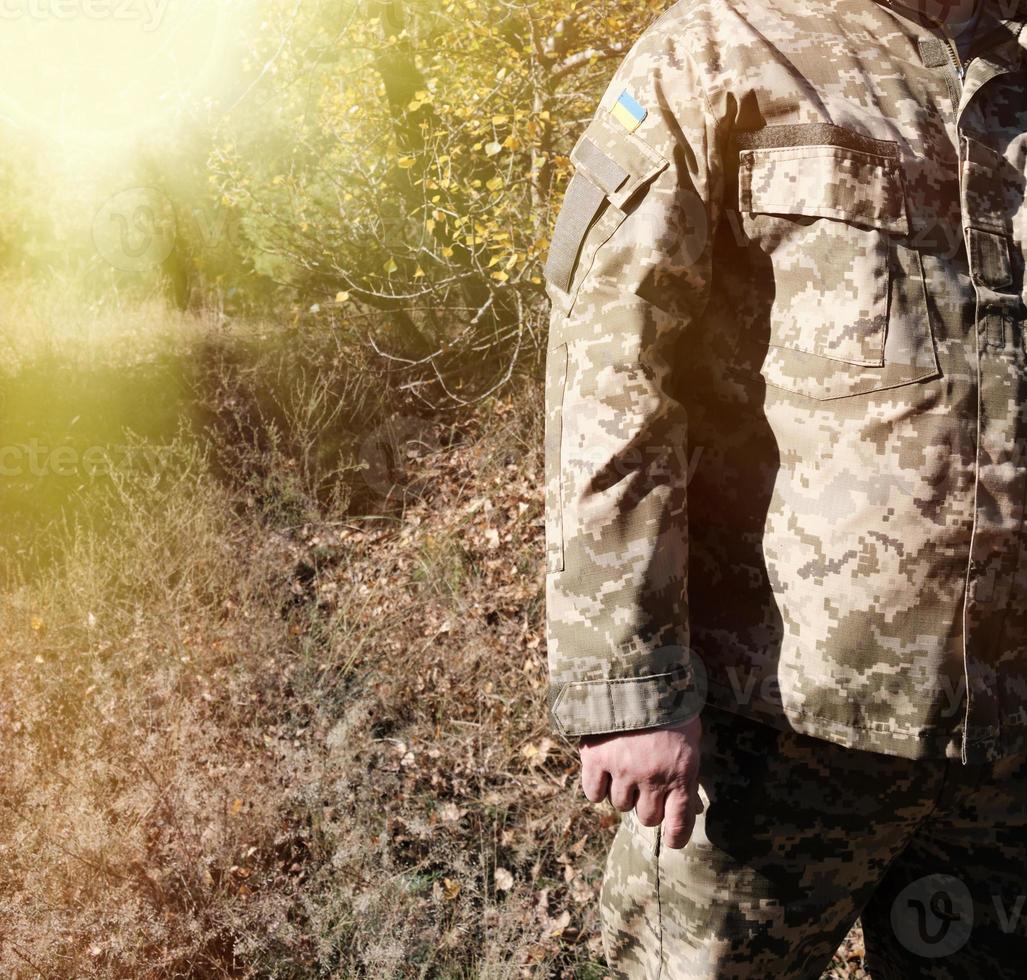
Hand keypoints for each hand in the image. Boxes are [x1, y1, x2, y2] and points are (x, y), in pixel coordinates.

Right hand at [578, 714, 702, 848]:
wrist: (636, 672)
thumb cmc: (670, 705)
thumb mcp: (690, 739)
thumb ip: (687, 773)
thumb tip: (691, 808)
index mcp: (680, 773)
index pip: (678, 823)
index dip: (675, 836)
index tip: (671, 838)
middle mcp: (652, 777)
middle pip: (646, 817)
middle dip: (646, 804)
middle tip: (644, 784)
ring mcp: (622, 769)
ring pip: (619, 805)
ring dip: (623, 792)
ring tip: (624, 768)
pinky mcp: (595, 758)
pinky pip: (593, 793)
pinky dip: (598, 786)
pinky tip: (603, 771)